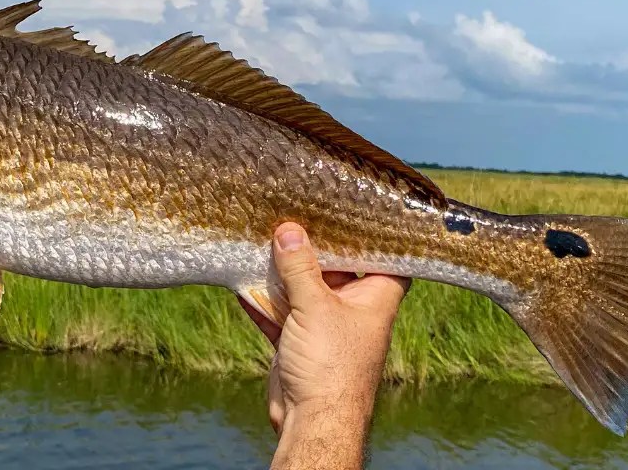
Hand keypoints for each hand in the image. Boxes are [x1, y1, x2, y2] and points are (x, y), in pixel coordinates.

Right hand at [238, 223, 409, 438]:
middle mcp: (354, 308)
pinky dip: (263, 298)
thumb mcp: (315, 306)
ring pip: (304, 287)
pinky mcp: (299, 341)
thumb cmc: (331, 366)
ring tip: (263, 235)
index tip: (354, 204)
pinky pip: (280, 311)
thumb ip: (300, 267)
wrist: (312, 422)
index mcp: (376, 297)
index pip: (384, 255)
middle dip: (313, 245)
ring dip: (283, 271)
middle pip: (336, 266)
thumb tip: (288, 230)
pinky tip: (243, 276)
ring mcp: (326, 325)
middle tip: (295, 210)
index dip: (372, 232)